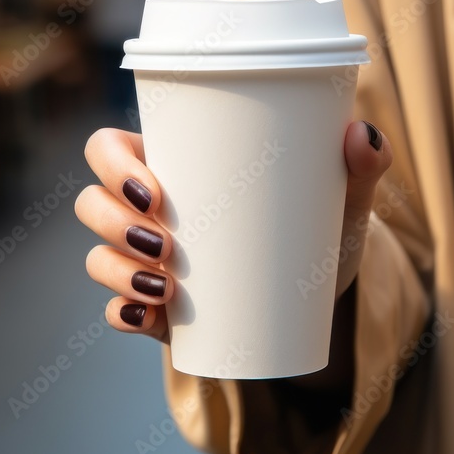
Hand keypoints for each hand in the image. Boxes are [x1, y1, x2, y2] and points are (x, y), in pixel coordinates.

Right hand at [75, 121, 391, 342]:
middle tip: (167, 242)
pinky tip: (145, 319)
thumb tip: (363, 135)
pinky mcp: (155, 308)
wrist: (321, 295)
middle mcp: (147, 209)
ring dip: (118, 271)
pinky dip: (123, 316)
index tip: (154, 190)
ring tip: (167, 288)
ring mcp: (146, 260)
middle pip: (91, 202)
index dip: (110, 163)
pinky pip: (116, 311)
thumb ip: (361, 165)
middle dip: (113, 223)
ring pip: (97, 256)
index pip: (108, 147)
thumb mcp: (339, 198)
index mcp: (172, 162)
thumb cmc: (317, 227)